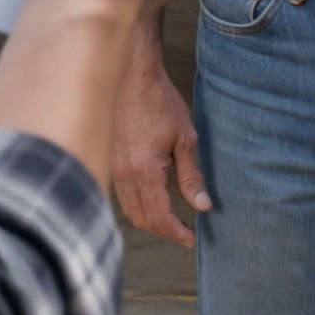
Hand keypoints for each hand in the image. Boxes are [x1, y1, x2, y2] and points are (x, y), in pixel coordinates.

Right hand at [112, 45, 208, 246]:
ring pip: (129, 209)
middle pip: (141, 219)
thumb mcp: (185, 138)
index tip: (191, 238)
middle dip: (163, 230)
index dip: (176, 232)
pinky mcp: (111, 158)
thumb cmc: (160, 103)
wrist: (133, 77)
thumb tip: (202, 206)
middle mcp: (125, 174)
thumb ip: (191, 176)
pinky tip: (153, 198)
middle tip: (184, 231)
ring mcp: (114, 167)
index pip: (159, 216)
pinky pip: (122, 194)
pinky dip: (138, 204)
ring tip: (171, 218)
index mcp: (145, 171)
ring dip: (149, 219)